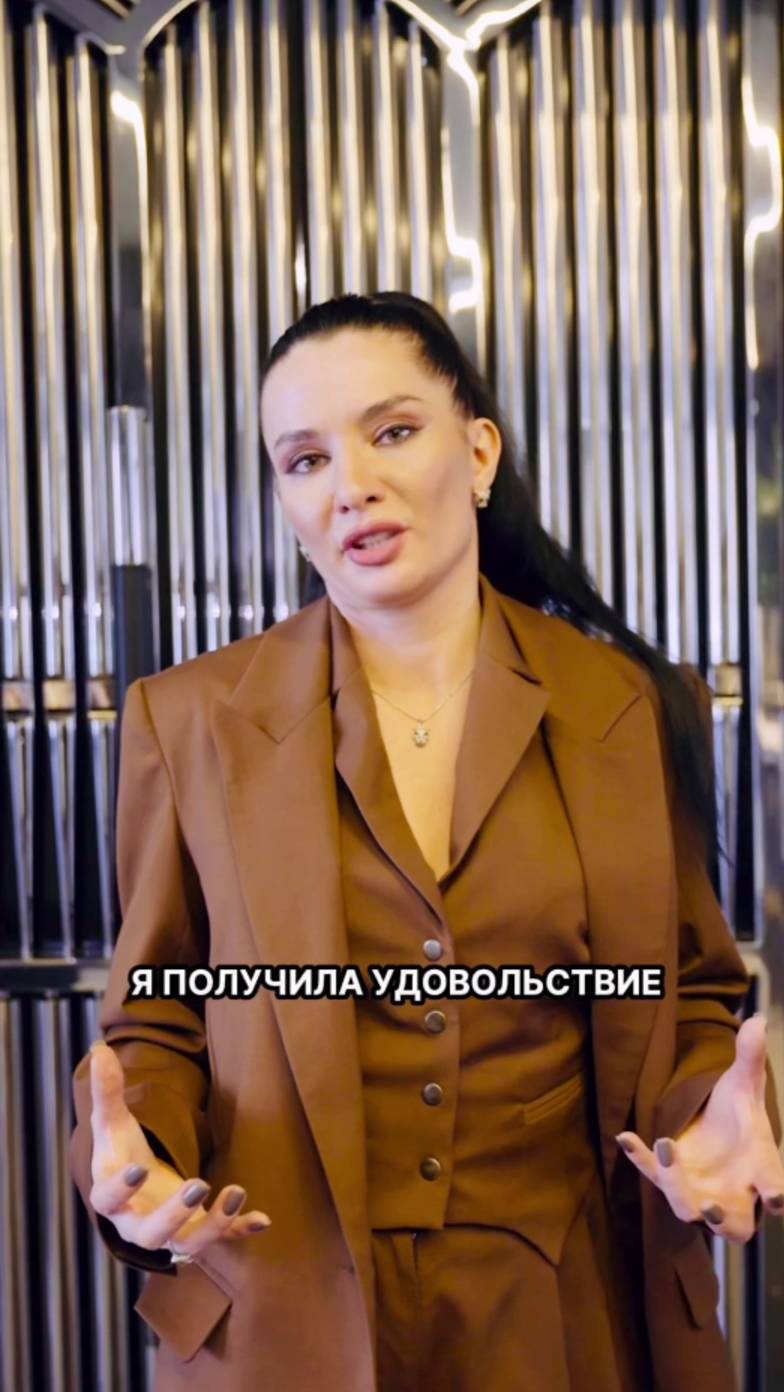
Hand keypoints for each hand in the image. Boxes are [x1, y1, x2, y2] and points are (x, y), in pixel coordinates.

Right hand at [88, 1040, 270, 1257]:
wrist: (141, 1186)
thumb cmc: (124, 1152)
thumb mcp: (114, 1122)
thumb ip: (107, 1091)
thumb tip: (100, 1049)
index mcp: (111, 1197)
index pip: (109, 1199)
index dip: (121, 1188)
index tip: (137, 1169)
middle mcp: (138, 1224)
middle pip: (151, 1234)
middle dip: (175, 1214)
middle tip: (200, 1185)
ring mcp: (171, 1232)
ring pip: (189, 1244)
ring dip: (214, 1224)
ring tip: (236, 1191)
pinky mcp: (197, 1232)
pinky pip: (221, 1240)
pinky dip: (240, 1230)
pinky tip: (262, 1218)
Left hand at [615, 1013, 783, 1243]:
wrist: (713, 1126)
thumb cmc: (738, 1113)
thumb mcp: (744, 1082)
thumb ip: (750, 1057)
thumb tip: (759, 1020)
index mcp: (761, 1170)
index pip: (774, 1190)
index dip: (776, 1196)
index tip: (774, 1197)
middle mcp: (733, 1192)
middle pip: (735, 1226)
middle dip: (724, 1221)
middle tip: (710, 1207)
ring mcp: (699, 1191)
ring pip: (690, 1209)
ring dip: (679, 1190)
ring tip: (668, 1148)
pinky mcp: (669, 1178)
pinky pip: (652, 1174)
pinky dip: (640, 1158)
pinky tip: (626, 1136)